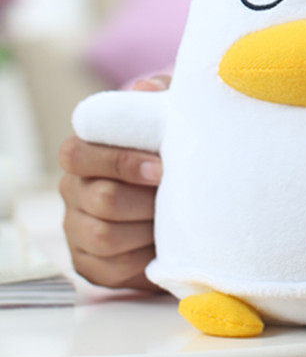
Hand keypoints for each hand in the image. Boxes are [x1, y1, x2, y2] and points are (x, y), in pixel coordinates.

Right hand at [58, 76, 168, 289]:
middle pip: (100, 198)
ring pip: (105, 235)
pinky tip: (164, 244)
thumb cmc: (167, 154)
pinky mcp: (92, 265)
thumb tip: (146, 87)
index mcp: (83, 154)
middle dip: (146, 200)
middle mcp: (73, 192)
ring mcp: (78, 231)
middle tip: (178, 198)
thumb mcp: (165, 122)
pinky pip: (113, 268)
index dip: (120, 161)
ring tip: (175, 220)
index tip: (162, 168)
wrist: (180, 205)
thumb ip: (156, 101)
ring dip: (148, 228)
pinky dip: (144, 257)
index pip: (78, 154)